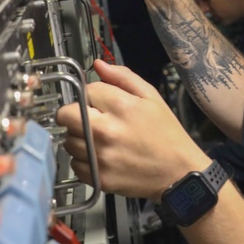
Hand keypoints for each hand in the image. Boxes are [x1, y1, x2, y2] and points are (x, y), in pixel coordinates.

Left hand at [55, 60, 211, 200]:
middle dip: (74, 114)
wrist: (178, 172)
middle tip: (91, 120)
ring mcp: (100, 157)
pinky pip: (75, 164)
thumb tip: (98, 65)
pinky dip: (84, 160)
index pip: (86, 91)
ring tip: (100, 140)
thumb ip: (123, 77)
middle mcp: (105, 131)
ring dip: (79, 138)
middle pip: (65, 115)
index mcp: (120, 107)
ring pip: (68, 140)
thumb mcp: (151, 97)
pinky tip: (101, 157)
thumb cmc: (166, 134)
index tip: (103, 104)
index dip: (93, 95)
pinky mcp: (98, 178)